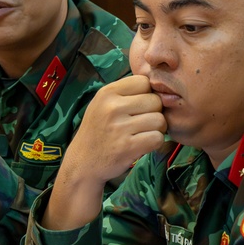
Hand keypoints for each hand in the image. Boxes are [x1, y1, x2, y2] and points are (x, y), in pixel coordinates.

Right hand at [43, 76, 163, 229]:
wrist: (83, 162)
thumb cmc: (98, 130)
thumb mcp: (102, 104)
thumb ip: (125, 93)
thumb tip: (159, 87)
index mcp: (107, 92)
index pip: (144, 81)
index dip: (147, 93)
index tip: (139, 106)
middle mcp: (112, 107)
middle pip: (155, 101)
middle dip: (155, 112)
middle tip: (144, 122)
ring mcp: (120, 128)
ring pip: (160, 120)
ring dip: (157, 129)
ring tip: (143, 133)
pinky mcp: (128, 147)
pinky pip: (157, 138)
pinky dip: (155, 142)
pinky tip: (143, 144)